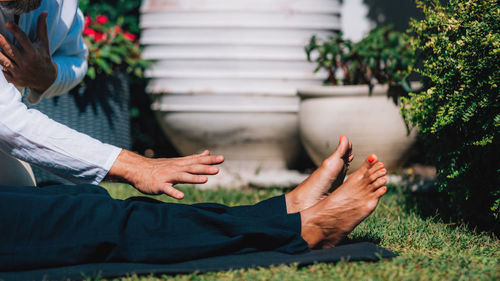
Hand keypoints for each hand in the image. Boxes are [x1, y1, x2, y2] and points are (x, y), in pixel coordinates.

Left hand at [0, 12, 56, 92]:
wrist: (46, 79)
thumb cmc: (43, 57)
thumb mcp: (44, 44)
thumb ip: (41, 28)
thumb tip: (44, 13)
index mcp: (34, 53)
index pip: (24, 40)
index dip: (16, 31)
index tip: (8, 23)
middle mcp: (26, 63)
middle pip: (10, 50)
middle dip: (1, 40)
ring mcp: (20, 72)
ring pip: (4, 60)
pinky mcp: (14, 79)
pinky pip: (3, 71)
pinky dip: (1, 65)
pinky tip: (0, 58)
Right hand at [107, 150, 224, 198]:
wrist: (138, 169)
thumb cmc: (160, 167)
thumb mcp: (178, 161)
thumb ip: (193, 159)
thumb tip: (207, 153)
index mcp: (182, 164)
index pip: (198, 161)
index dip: (210, 160)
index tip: (222, 158)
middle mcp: (176, 168)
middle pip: (193, 168)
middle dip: (205, 168)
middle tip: (218, 169)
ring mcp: (168, 176)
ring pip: (182, 177)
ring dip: (193, 178)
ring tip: (205, 180)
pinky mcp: (160, 185)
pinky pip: (168, 189)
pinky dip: (174, 192)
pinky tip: (181, 196)